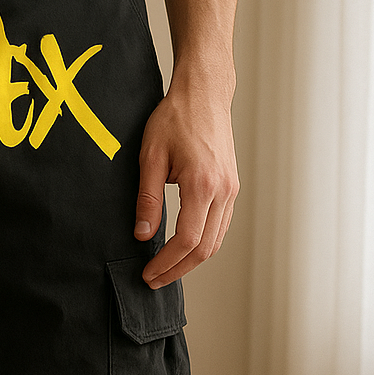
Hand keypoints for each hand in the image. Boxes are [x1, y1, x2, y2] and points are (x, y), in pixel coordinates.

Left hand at [133, 73, 238, 289]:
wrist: (204, 94)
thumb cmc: (175, 118)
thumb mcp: (150, 157)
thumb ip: (147, 199)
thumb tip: (142, 235)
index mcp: (203, 184)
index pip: (187, 239)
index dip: (166, 263)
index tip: (148, 273)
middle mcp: (223, 190)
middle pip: (205, 248)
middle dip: (178, 270)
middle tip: (153, 280)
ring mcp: (231, 190)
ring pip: (216, 241)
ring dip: (191, 261)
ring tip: (165, 270)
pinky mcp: (231, 187)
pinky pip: (220, 227)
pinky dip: (202, 244)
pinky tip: (182, 249)